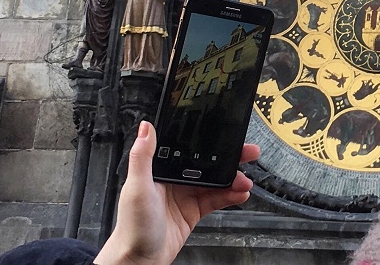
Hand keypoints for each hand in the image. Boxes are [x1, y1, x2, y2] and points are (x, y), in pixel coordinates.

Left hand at [95, 121, 259, 264]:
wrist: (140, 261)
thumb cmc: (132, 226)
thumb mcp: (137, 187)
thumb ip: (142, 156)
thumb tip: (144, 127)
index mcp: (160, 168)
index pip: (188, 148)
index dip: (208, 141)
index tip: (225, 136)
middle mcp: (174, 179)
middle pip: (205, 163)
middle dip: (227, 157)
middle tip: (246, 153)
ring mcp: (185, 195)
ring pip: (214, 181)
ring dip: (231, 179)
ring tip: (244, 180)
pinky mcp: (193, 211)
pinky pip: (215, 199)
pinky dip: (229, 196)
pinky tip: (239, 194)